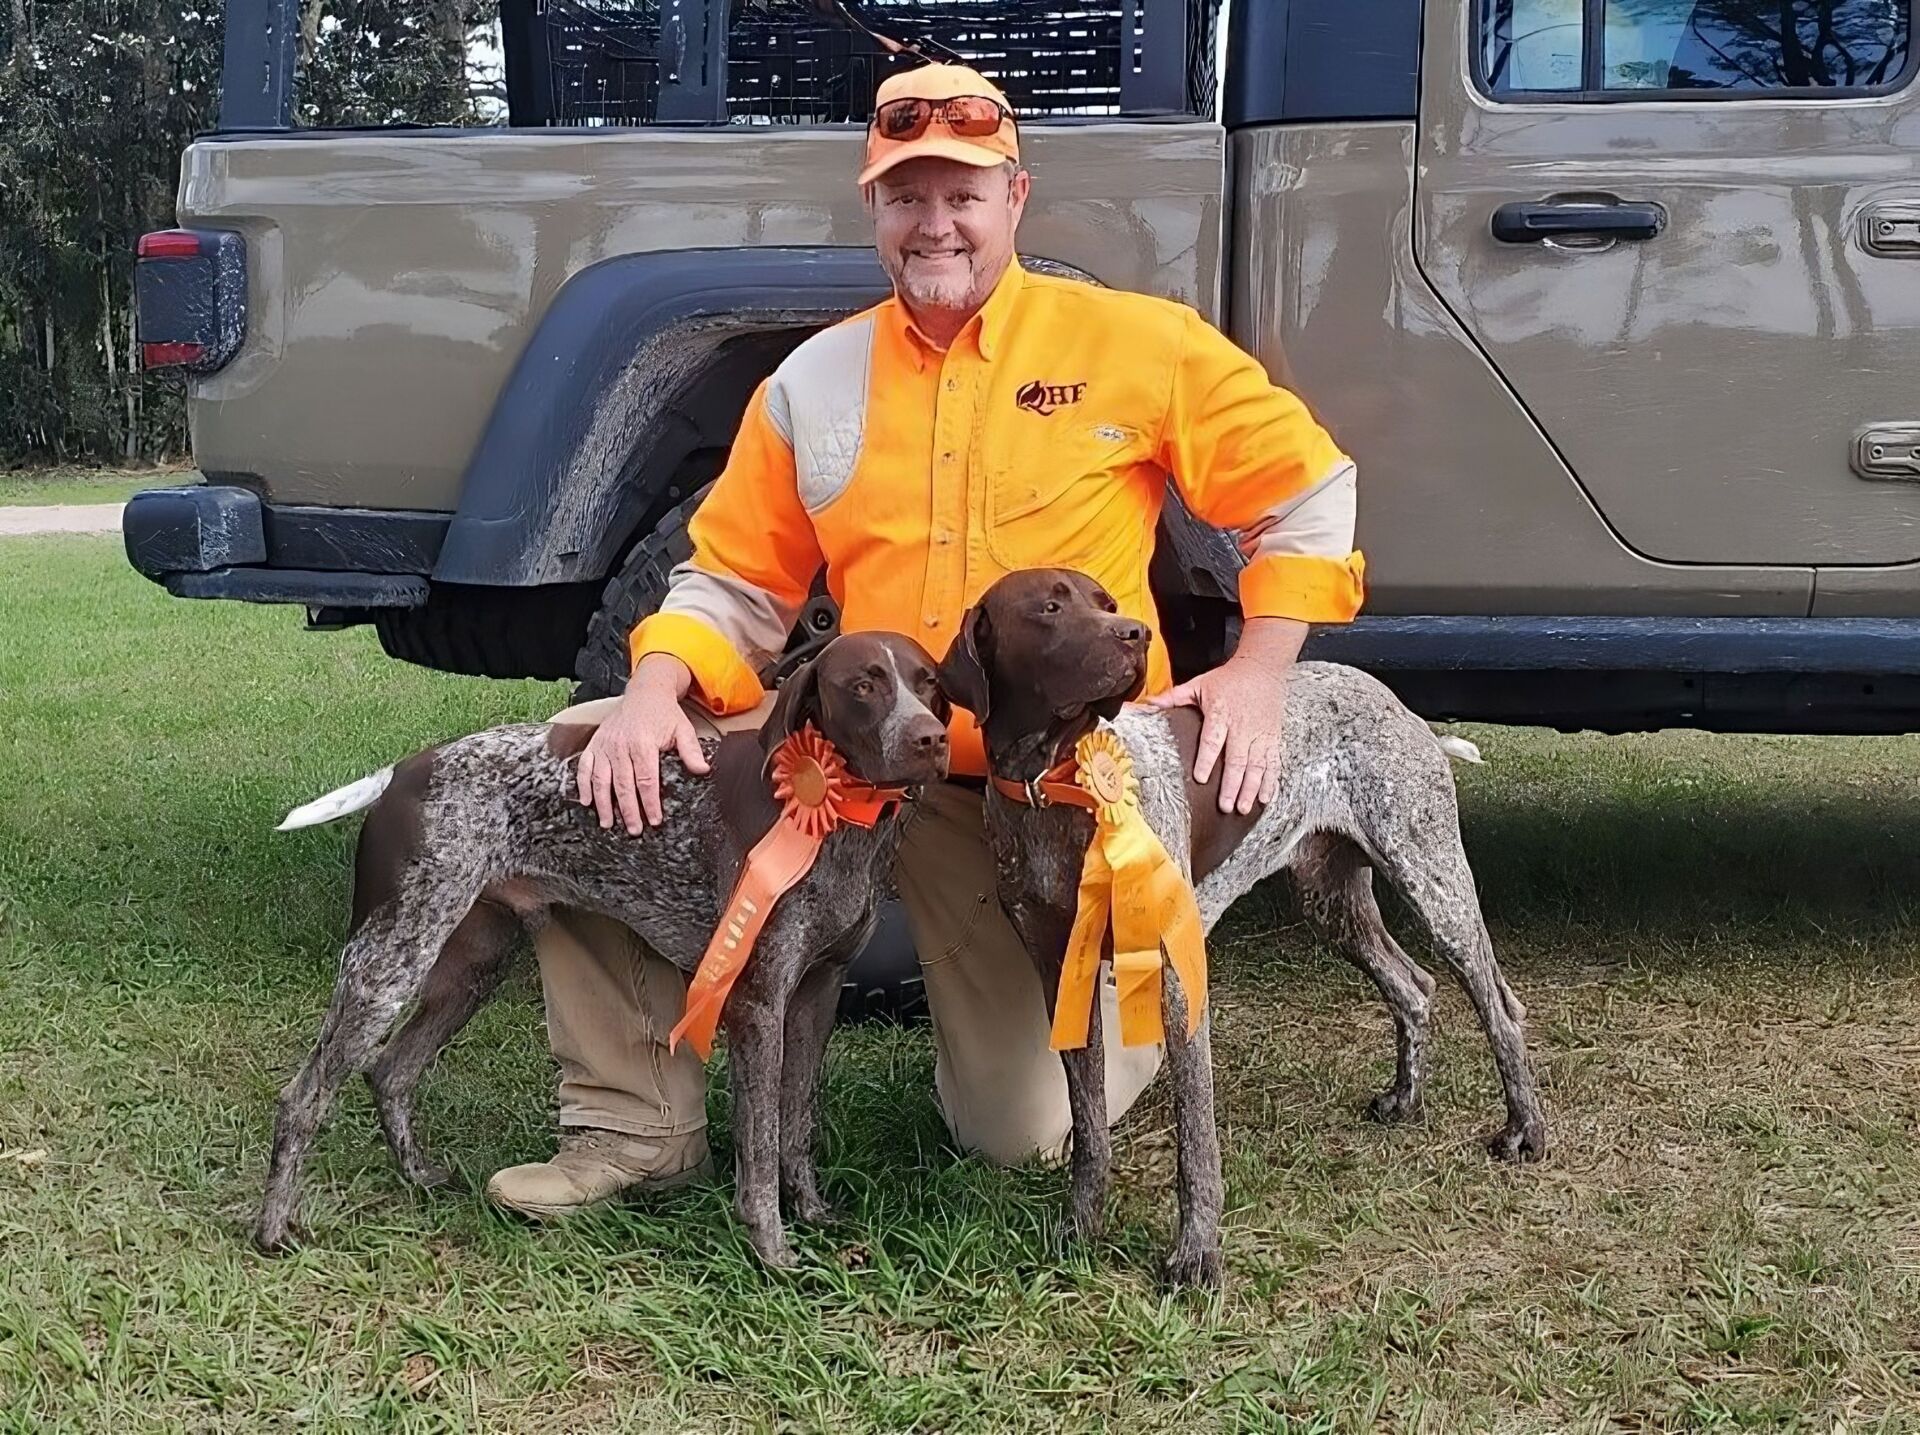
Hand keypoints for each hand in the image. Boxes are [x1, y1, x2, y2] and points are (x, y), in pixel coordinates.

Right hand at [576, 654, 708, 832]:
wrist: (645, 692)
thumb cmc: (664, 713)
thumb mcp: (683, 729)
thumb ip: (691, 751)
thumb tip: (703, 770)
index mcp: (643, 743)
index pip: (646, 780)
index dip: (650, 803)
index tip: (654, 820)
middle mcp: (621, 745)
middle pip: (623, 785)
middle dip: (628, 811)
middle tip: (634, 830)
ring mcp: (605, 745)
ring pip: (601, 780)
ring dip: (603, 804)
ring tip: (608, 824)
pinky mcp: (595, 744)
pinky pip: (584, 767)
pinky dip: (583, 785)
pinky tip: (586, 802)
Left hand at [1143, 617, 1304, 814]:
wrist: (1263, 667)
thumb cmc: (1228, 679)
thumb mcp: (1198, 685)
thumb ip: (1173, 698)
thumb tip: (1146, 704)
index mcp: (1220, 713)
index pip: (1212, 740)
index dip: (1206, 760)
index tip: (1200, 778)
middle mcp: (1242, 726)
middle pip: (1236, 759)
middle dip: (1231, 785)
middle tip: (1224, 805)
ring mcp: (1260, 734)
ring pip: (1257, 765)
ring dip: (1251, 788)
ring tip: (1242, 807)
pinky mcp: (1273, 738)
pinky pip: (1273, 762)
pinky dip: (1270, 781)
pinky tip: (1265, 798)